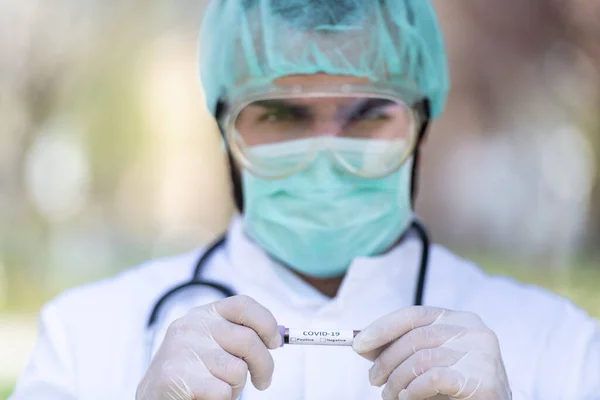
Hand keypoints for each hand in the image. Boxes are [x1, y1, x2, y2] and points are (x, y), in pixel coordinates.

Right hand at [136, 295, 281, 399]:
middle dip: (264, 365)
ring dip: (236, 386)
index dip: (266, 323)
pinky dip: (222, 399)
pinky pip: (222, 391)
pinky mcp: (177, 376)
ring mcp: (182, 349)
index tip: (275, 342)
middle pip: (249, 340)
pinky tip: (204, 396)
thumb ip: (239, 336)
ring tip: (218, 387)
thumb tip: (279, 335)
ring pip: (238, 370)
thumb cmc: (193, 373)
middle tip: (263, 381)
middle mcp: (192, 325)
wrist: (154, 397)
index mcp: (203, 314)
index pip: (244, 305)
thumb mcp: (214, 345)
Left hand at [353, 306, 510, 399]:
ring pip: (421, 359)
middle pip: (415, 337)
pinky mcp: (485, 379)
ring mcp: (483, 353)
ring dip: (397, 381)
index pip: (413, 314)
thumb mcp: (425, 363)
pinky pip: (434, 378)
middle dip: (386, 360)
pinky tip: (409, 397)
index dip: (382, 328)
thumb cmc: (455, 389)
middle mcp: (474, 330)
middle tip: (373, 380)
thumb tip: (362, 343)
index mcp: (460, 319)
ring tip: (391, 395)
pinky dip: (414, 390)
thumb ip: (399, 350)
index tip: (358, 343)